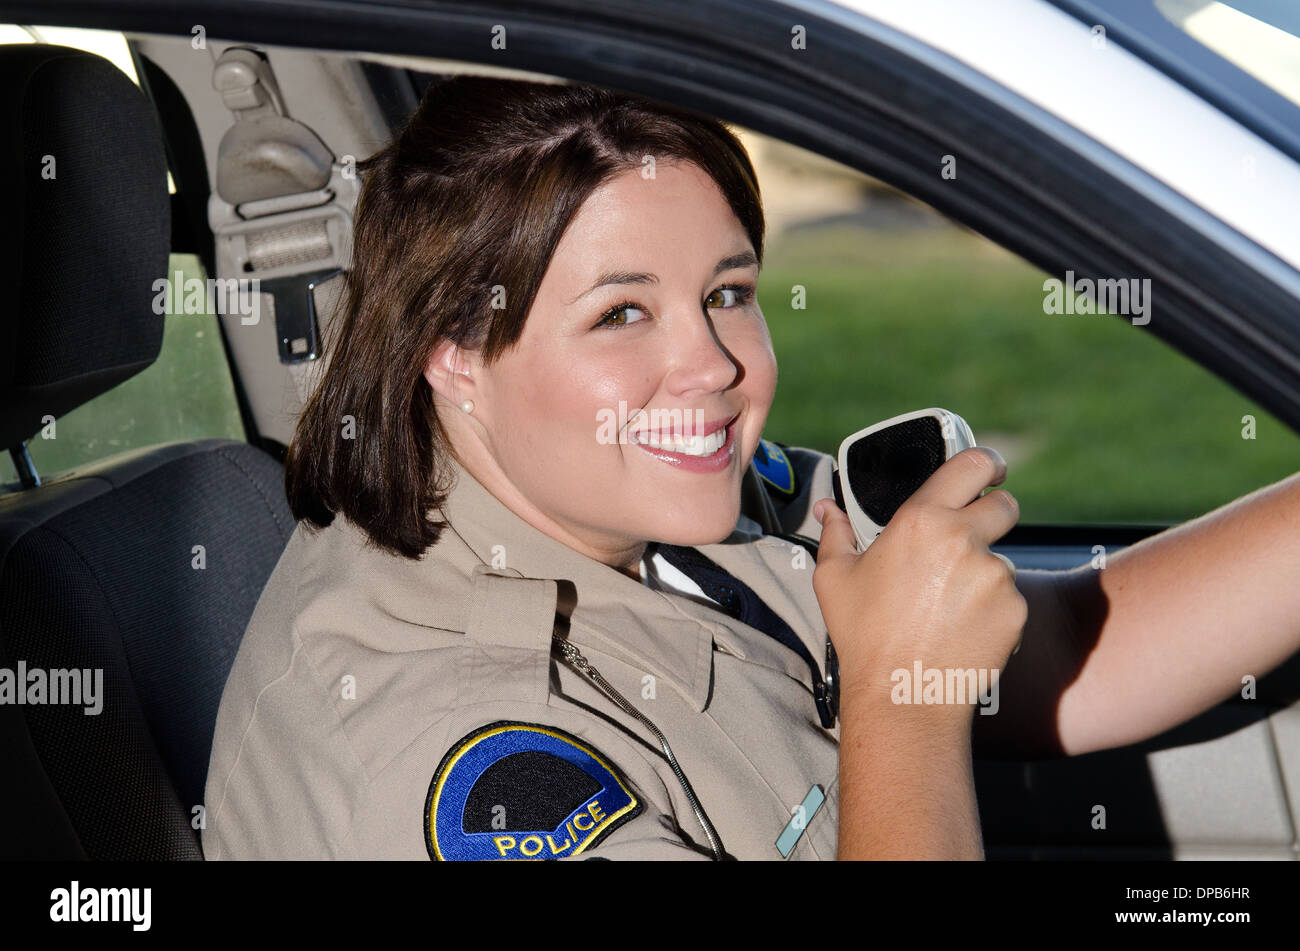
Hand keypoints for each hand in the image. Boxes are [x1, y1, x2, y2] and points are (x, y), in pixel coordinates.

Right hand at [811, 447, 1026, 724]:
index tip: (991, 470)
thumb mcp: (835, 578)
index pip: (974, 464)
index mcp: (921, 520)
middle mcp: (964, 539)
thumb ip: (835, 533)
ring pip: (1002, 557)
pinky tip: (962, 627)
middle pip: (1003, 506)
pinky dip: (993, 607)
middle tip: (967, 542)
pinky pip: (1010, 597)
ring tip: (948, 605)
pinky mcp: (1015, 609)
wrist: (903, 694)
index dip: (989, 462)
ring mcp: (995, 575)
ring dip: (983, 571)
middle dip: (991, 515)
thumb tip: (828, 510)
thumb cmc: (864, 635)